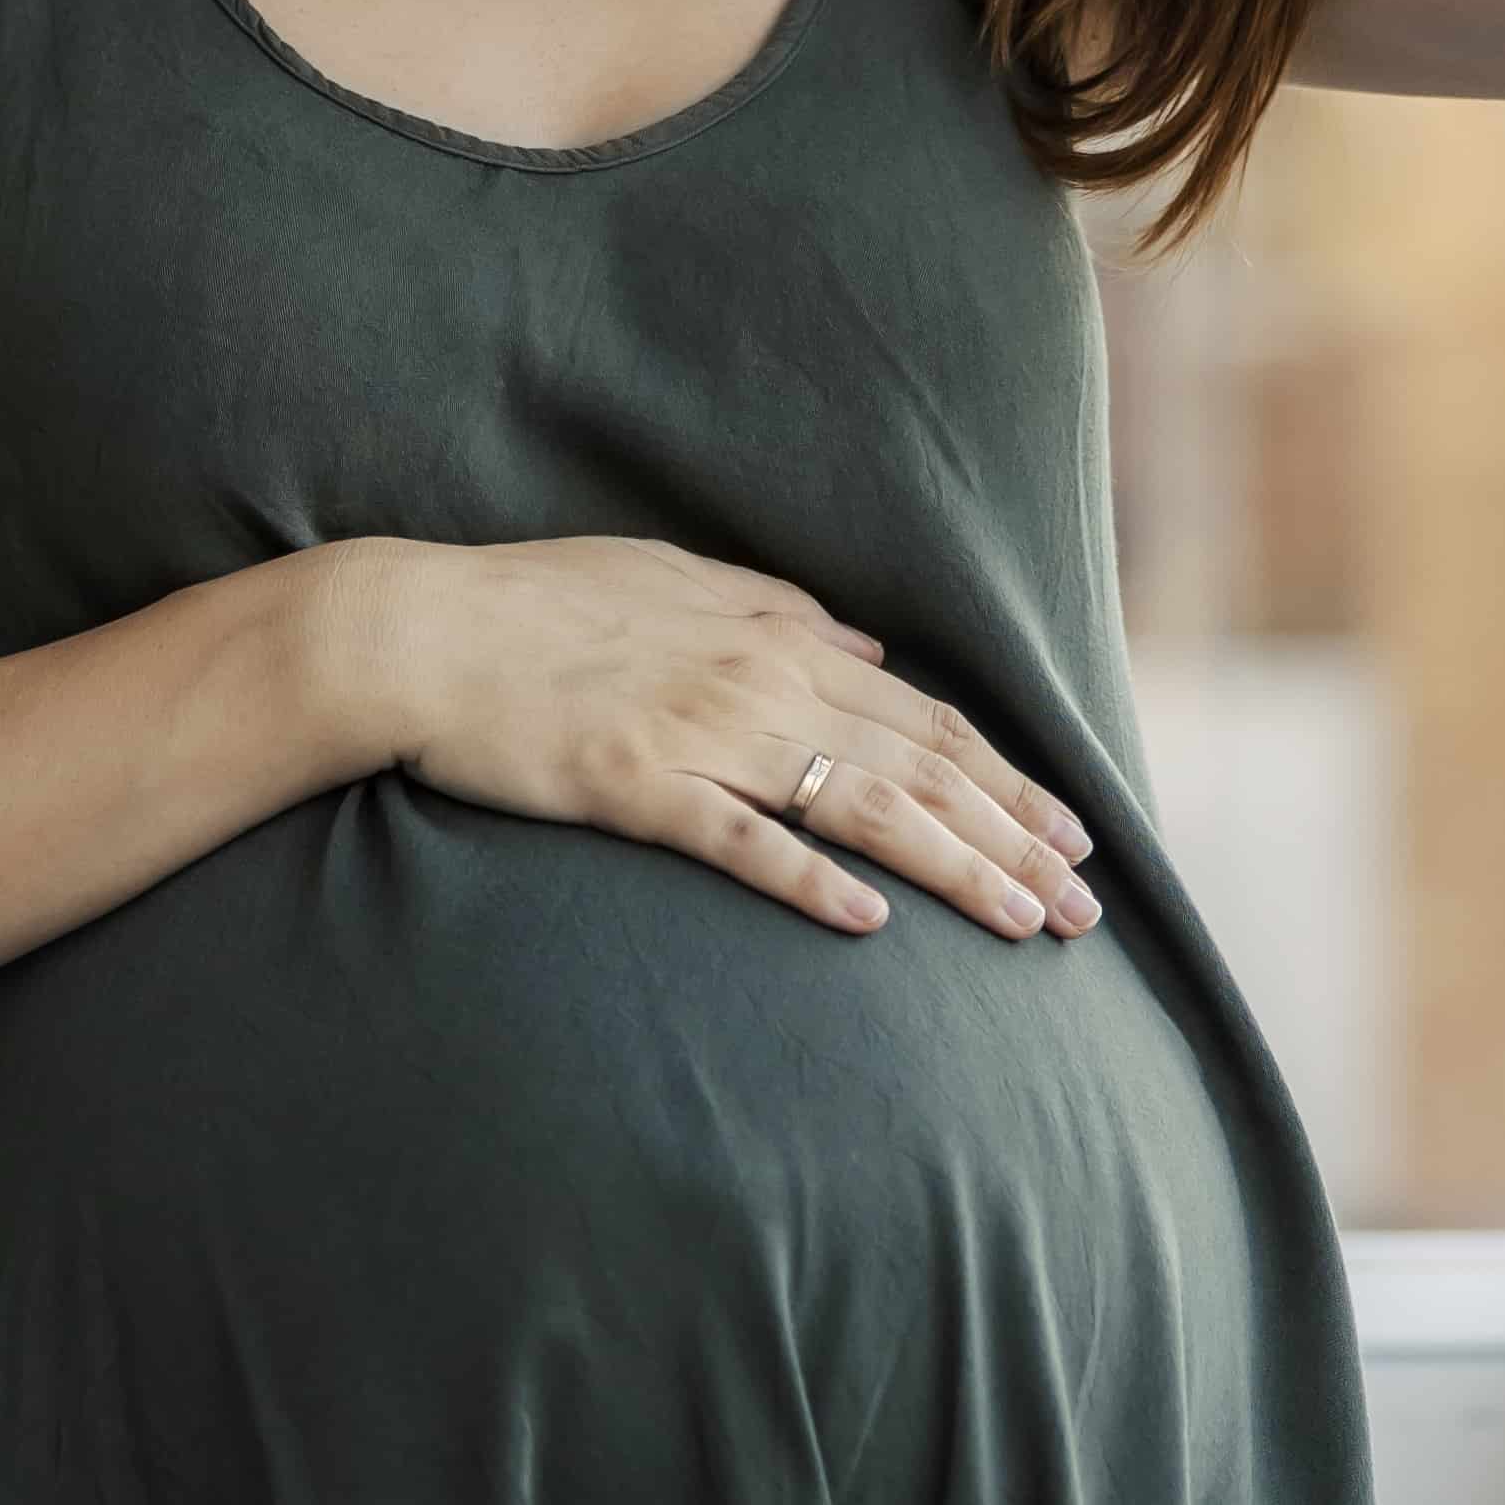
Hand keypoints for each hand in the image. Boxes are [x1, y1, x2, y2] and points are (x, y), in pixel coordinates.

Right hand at [293, 536, 1105, 944]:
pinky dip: (813, 881)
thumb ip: (775, 611)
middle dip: (1016, 835)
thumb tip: (862, 651)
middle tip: (1088, 905)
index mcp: (772, 635)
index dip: (1008, 777)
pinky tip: (873, 926)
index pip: (922, 717)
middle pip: (920, 767)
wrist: (417, 630)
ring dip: (955, 868)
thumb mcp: (671, 577)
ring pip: (861, 806)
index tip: (1073, 831)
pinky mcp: (634, 786)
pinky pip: (741, 841)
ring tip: (1027, 924)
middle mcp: (756, 681)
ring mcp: (699, 735)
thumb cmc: (536, 604)